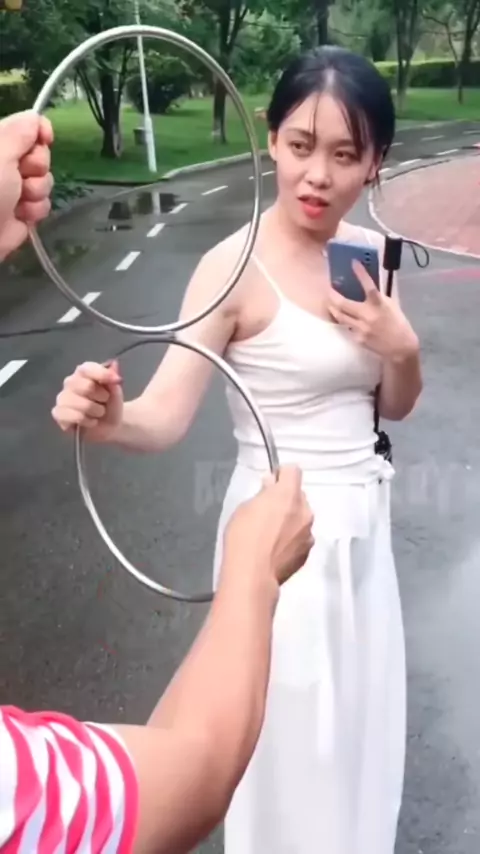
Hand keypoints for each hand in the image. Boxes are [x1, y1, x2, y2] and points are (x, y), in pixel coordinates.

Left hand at [0, 110, 53, 260]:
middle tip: (22, 174)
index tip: (45, 138)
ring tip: (19, 200)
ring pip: (45, 181)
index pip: (28, 126)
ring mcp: (15, 189)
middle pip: (40, 154)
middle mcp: (5, 163)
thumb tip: (36, 119)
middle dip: (37, 166)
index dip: (40, 131)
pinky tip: (21, 215)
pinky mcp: (22, 213)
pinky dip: (35, 210)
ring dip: (36, 191)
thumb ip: (20, 131)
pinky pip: (43, 205)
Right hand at [52, 360, 123, 440]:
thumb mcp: (116, 392)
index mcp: (83, 372)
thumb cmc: (110, 405)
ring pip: (83, 404)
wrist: (108, 426)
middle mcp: (70, 382)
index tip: (117, 380)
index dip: (102, 374)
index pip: (87, 368)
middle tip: (104, 401)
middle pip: (87, 387)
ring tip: (98, 413)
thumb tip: (114, 365)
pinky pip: (75, 417)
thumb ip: (113, 380)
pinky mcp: (59, 414)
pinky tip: (90, 421)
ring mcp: (62, 398)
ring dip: (97, 412)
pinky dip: (88, 421)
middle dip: (102, 397)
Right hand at [222, 465, 313, 587]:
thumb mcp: (245, 508)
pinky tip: (277, 550)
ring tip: (272, 536)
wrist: (252, 574)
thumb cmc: (243, 536)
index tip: (270, 485)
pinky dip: (292, 539)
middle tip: (268, 512)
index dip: (281, 475)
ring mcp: (309, 532)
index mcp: (289, 494)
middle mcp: (305, 510)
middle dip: (286, 499)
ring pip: (302, 517)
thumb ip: (262, 494)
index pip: (293, 470)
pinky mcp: (308, 552)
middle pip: (299, 495)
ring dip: (291, 520)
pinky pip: (301, 537)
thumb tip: (270, 486)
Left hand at [327, 260, 418, 362]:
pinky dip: (345, 322)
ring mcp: (361, 328)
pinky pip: (347, 327)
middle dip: (332, 295)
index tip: (353, 262)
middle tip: (328, 289)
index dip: (360, 273)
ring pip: (340, 316)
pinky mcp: (358, 338)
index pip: (368, 285)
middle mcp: (368, 315)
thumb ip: (378, 297)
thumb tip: (367, 285)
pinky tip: (344, 319)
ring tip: (330, 303)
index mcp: (379, 304)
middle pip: (343, 303)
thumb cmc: (398, 323)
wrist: (400, 347)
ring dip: (333, 308)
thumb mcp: (391, 305)